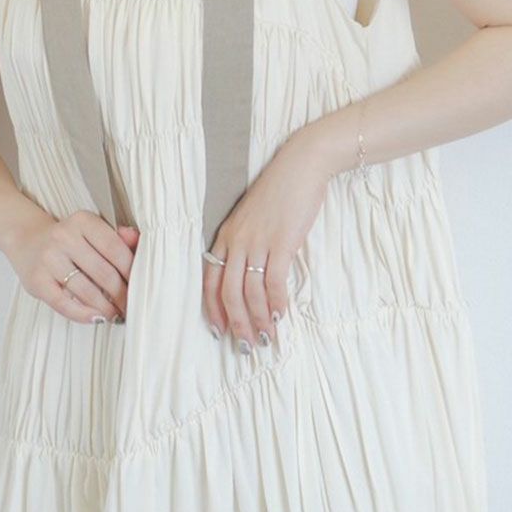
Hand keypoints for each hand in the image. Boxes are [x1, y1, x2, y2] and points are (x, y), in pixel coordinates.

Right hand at [7, 209, 140, 323]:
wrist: (27, 240)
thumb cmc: (67, 239)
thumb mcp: (90, 229)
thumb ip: (116, 235)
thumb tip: (136, 239)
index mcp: (82, 221)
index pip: (115, 248)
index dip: (131, 271)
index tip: (139, 285)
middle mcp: (64, 237)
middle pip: (104, 272)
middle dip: (121, 294)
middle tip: (130, 306)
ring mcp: (49, 259)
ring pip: (87, 291)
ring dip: (105, 308)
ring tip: (115, 314)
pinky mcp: (37, 281)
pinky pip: (64, 303)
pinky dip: (83, 314)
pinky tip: (95, 318)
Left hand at [201, 137, 329, 350]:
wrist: (301, 164)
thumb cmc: (280, 191)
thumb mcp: (252, 216)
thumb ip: (247, 242)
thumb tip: (251, 274)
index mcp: (226, 234)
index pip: (210, 279)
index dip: (213, 309)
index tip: (220, 331)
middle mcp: (237, 240)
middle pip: (228, 292)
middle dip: (236, 324)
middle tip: (245, 347)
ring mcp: (258, 241)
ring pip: (250, 291)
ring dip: (258, 319)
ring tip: (266, 338)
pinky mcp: (281, 241)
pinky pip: (274, 281)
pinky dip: (276, 303)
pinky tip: (281, 316)